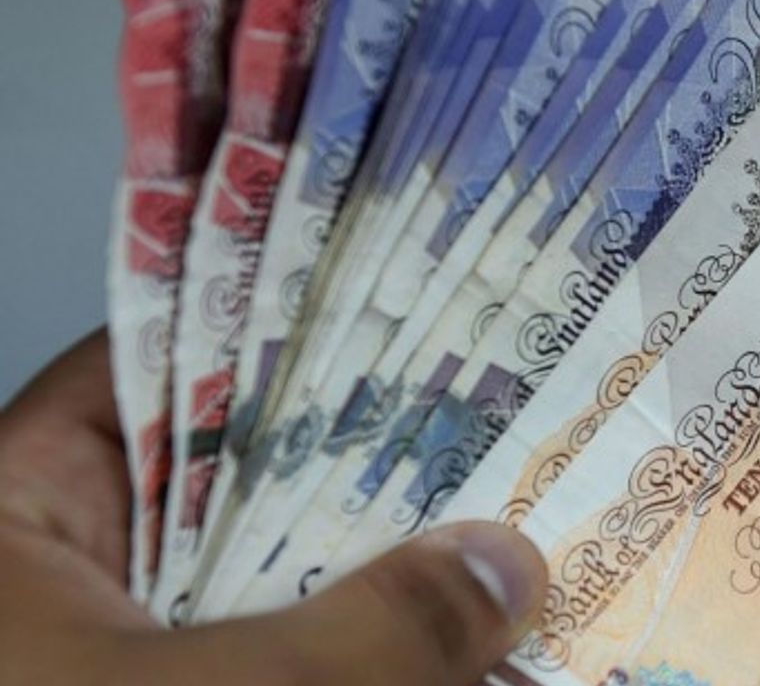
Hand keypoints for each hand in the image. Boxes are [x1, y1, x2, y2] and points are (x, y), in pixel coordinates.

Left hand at [0, 328, 547, 684]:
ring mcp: (131, 656)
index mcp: (19, 514)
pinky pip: (292, 662)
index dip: (285, 329)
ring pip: (278, 582)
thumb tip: (509, 563)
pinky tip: (464, 646)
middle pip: (239, 477)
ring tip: (508, 518)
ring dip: (386, 569)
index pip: (159, 369)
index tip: (410, 309)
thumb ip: (370, 634)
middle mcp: (72, 572)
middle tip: (499, 414)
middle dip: (372, 459)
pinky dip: (367, 657)